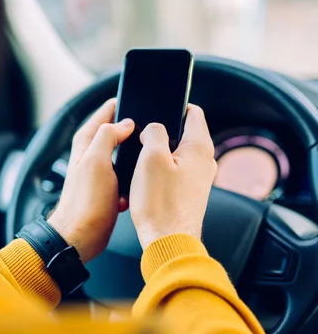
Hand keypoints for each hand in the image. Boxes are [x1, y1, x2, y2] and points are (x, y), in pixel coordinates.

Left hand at [47, 99, 134, 263]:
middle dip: (130, 128)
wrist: (81, 236)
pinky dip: (132, 178)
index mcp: (85, 144)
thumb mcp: (96, 162)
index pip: (103, 114)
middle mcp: (90, 155)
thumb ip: (107, 137)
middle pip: (114, 132)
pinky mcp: (107, 189)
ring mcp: (99, 172)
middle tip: (147, 124)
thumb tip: (124, 123)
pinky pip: (125, 176)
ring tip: (147, 152)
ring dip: (133, 155)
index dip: (118, 105)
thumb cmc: (85, 202)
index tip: (134, 98)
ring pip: (121, 155)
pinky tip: (137, 183)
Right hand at [129, 104, 216, 249]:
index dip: (174, 106)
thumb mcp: (150, 157)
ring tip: (142, 164)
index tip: (157, 110)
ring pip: (177, 154)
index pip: (194, 112)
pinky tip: (147, 181)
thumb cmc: (159, 203)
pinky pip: (175, 172)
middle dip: (162, 132)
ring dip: (159, 154)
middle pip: (183, 133)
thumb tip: (153, 129)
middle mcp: (205, 162)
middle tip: (142, 140)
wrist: (166, 241)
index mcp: (200, 147)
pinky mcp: (189, 193)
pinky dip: (161, 171)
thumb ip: (153, 133)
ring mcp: (199, 179)